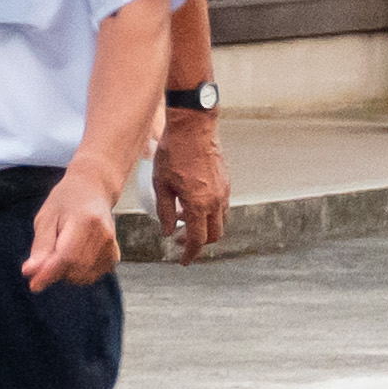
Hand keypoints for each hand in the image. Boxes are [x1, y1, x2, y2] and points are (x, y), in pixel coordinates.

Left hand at [23, 165, 122, 291]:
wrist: (94, 189)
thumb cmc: (66, 201)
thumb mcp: (46, 218)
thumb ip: (40, 247)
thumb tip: (30, 272)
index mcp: (86, 221)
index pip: (66, 256)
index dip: (49, 273)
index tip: (33, 285)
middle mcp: (103, 235)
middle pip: (75, 269)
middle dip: (55, 272)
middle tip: (45, 258)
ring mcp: (111, 246)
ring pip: (83, 276)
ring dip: (66, 274)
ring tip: (61, 252)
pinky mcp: (114, 255)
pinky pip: (92, 276)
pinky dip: (78, 274)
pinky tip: (73, 258)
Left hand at [152, 110, 229, 260]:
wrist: (194, 127)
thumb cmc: (173, 153)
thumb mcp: (160, 184)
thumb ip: (164, 211)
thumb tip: (167, 232)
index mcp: (198, 204)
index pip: (198, 240)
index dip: (190, 254)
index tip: (183, 261)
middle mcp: (216, 201)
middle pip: (214, 235)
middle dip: (199, 242)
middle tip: (180, 240)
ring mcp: (224, 191)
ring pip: (220, 221)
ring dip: (206, 227)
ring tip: (184, 219)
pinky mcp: (226, 181)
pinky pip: (222, 205)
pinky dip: (210, 212)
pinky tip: (193, 203)